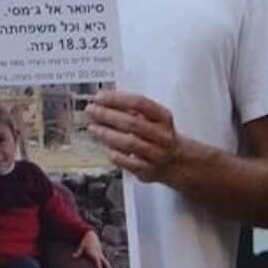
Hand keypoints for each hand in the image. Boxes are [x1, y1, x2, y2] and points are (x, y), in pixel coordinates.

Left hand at [75, 230, 111, 267]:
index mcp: (94, 253)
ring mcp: (101, 254)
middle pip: (105, 263)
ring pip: (106, 262)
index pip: (97, 261)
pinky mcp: (100, 254)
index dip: (98, 265)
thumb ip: (78, 252)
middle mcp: (99, 254)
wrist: (91, 235)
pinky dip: (106, 265)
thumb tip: (73, 256)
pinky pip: (104, 261)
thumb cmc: (85, 241)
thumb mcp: (81, 246)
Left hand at [86, 90, 204, 183]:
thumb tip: (103, 102)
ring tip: (93, 128)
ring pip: (129, 143)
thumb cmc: (158, 135)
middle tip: (91, 111)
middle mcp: (163, 135)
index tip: (99, 97)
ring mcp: (157, 154)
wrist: (177, 161)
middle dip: (107, 116)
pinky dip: (115, 154)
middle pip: (132, 123)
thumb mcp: (153, 118)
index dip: (116, 99)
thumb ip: (132, 110)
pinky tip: (106, 148)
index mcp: (164, 118)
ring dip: (107, 134)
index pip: (139, 103)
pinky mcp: (149, 170)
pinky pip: (128, 162)